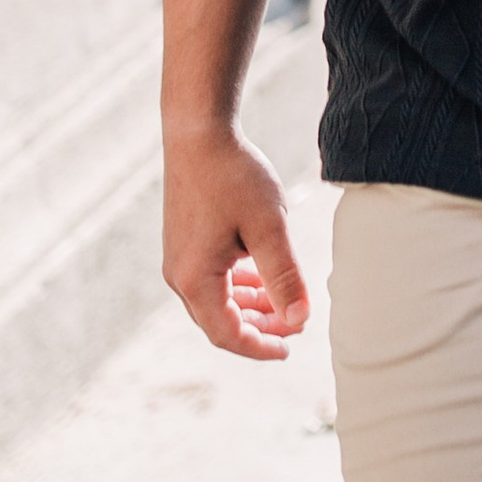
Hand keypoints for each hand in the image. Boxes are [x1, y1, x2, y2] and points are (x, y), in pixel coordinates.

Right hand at [162, 124, 310, 358]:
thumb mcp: (269, 227)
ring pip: (217, 301)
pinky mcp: (185, 243)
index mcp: (195, 279)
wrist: (198, 133)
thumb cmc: (233, 176)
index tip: (290, 348)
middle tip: (295, 326)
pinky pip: (213, 279)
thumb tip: (301, 318)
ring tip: (285, 305)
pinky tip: (263, 277)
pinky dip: (240, 285)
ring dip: (251, 307)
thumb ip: (285, 276)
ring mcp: (179, 259)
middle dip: (259, 328)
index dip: (260, 347)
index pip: (227, 334)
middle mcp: (179, 275)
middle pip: (220, 322)